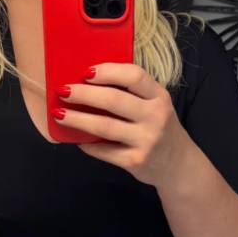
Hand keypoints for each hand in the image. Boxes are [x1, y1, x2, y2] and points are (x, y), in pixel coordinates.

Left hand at [53, 62, 189, 185]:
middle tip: (63, 91)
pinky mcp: (136, 161)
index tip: (86, 72)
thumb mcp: (154, 105)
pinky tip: (77, 139)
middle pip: (114, 100)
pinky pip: (104, 150)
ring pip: (104, 126)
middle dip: (84, 94)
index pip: (134, 76)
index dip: (108, 71)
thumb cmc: (158, 127)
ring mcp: (147, 140)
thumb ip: (132, 93)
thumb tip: (88, 80)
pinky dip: (87, 144)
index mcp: (159, 96)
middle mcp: (156, 116)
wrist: (178, 165)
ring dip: (77, 119)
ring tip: (60, 114)